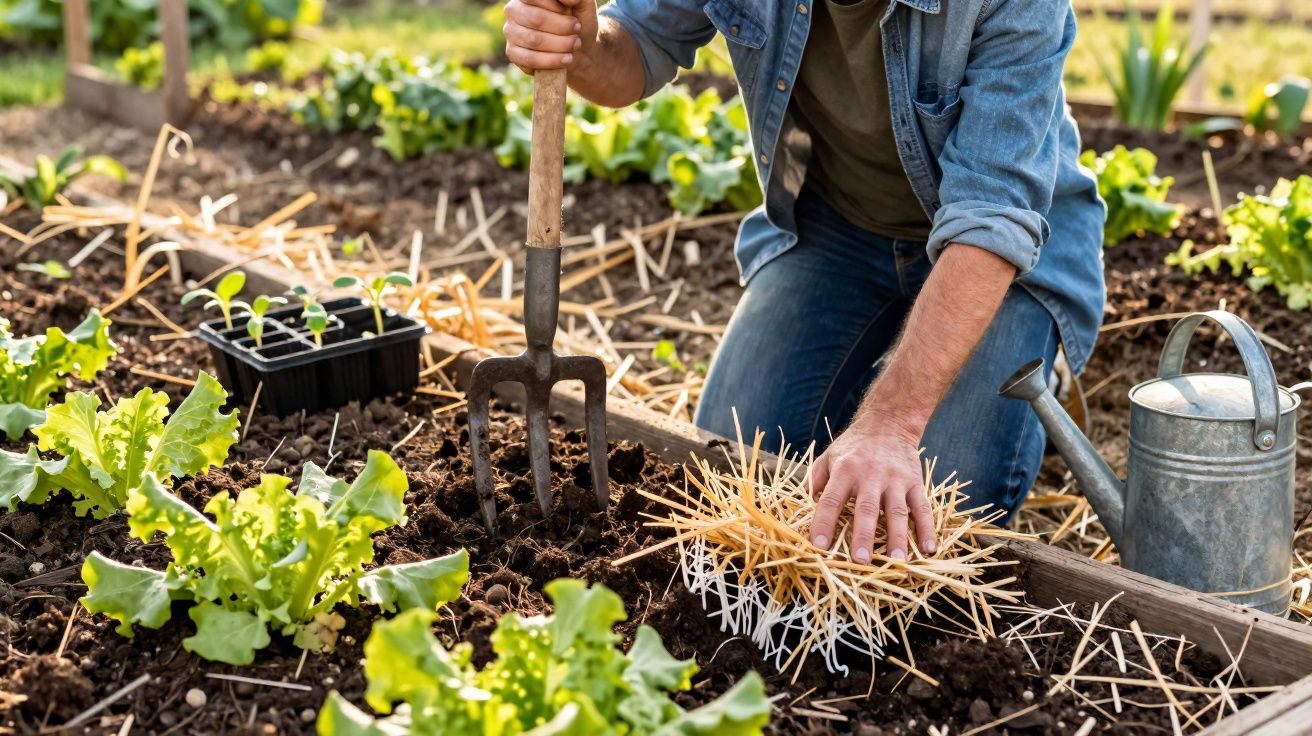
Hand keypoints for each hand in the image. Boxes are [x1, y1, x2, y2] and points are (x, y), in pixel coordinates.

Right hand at [503, 0, 598, 72]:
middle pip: (536, 19)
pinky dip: (552, 60)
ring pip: (534, 40)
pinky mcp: (513, 53)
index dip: (557, 8)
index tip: (574, 17)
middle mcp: (514, 10)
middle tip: (577, 30)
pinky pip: (529, 59)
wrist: (580, 50)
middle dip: (562, 27)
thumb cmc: (577, 22)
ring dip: (561, 44)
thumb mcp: (583, 5)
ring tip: (575, 44)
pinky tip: (566, 59)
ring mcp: (511, 32)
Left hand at [809, 418, 937, 562]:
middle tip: (860, 560)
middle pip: (867, 509)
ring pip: (897, 512)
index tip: (819, 545)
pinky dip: (927, 528)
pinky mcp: (915, 483)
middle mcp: (871, 475)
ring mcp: (896, 480)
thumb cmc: (853, 447)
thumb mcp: (829, 456)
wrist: (889, 423)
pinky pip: (922, 508)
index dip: (824, 523)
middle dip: (864, 536)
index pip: (832, 499)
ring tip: (897, 561)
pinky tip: (929, 548)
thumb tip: (805, 508)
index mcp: (845, 470)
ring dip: (898, 537)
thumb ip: (816, 481)